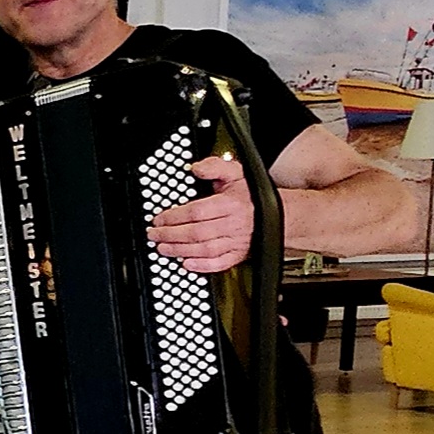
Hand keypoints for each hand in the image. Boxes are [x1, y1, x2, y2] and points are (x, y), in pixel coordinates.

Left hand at [154, 154, 255, 273]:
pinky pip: (219, 264)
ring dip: (180, 251)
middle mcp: (233, 224)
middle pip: (196, 233)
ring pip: (204, 250)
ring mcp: (236, 242)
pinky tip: (186, 264)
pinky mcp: (239, 255)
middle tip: (153, 235)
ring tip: (162, 248)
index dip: (174, 216)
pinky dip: (202, 266)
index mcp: (231, 204)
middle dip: (170, 235)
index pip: (197, 211)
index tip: (158, 219)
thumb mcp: (236, 173)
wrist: (280, 214)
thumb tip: (196, 168)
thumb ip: (215, 167)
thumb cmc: (253, 196)